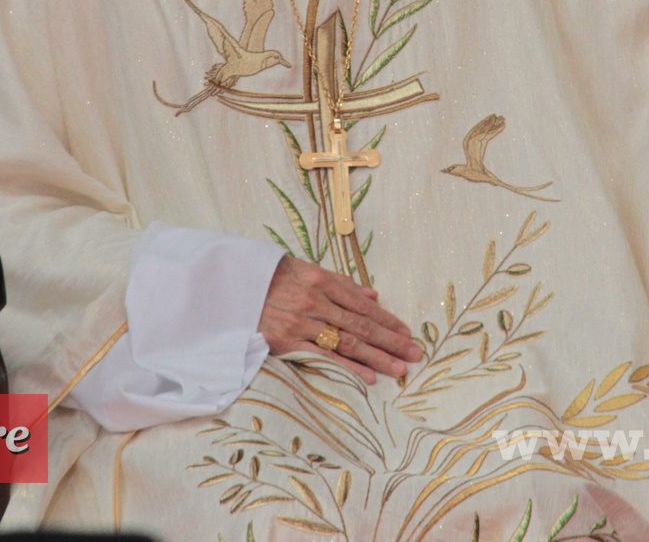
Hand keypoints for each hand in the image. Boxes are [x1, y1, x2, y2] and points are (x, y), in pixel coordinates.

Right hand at [259, 256, 423, 384]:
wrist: (233, 285)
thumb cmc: (273, 277)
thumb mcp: (307, 270)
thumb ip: (341, 284)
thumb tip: (373, 296)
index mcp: (322, 281)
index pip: (363, 305)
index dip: (387, 320)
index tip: (407, 332)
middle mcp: (316, 302)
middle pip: (361, 325)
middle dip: (391, 341)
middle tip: (415, 353)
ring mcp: (302, 323)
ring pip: (347, 342)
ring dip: (376, 357)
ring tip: (399, 368)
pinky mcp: (287, 342)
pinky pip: (323, 357)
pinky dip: (347, 367)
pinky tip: (368, 377)